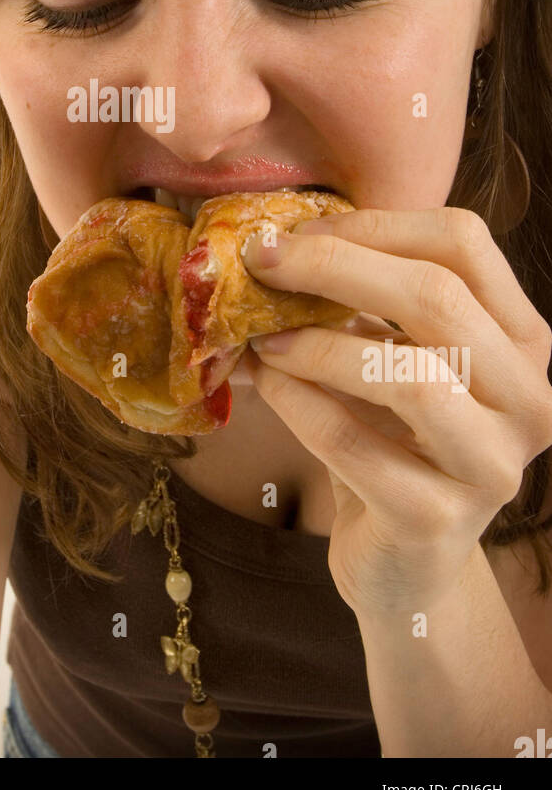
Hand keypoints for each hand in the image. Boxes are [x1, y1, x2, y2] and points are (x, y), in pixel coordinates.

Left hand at [241, 206, 551, 615]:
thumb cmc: (392, 440)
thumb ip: (360, 300)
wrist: (402, 563)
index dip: (375, 226)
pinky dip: (297, 402)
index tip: (300, 233)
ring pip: (406, 375)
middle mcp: (530, 399)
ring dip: (318, 342)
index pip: (465, 243)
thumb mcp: (390, 358)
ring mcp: (491, 465)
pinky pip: (352, 442)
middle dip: (335, 267)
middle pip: (439, 297)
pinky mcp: (437, 521)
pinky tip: (266, 383)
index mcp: (524, 341)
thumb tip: (273, 241)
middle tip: (263, 262)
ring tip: (265, 336)